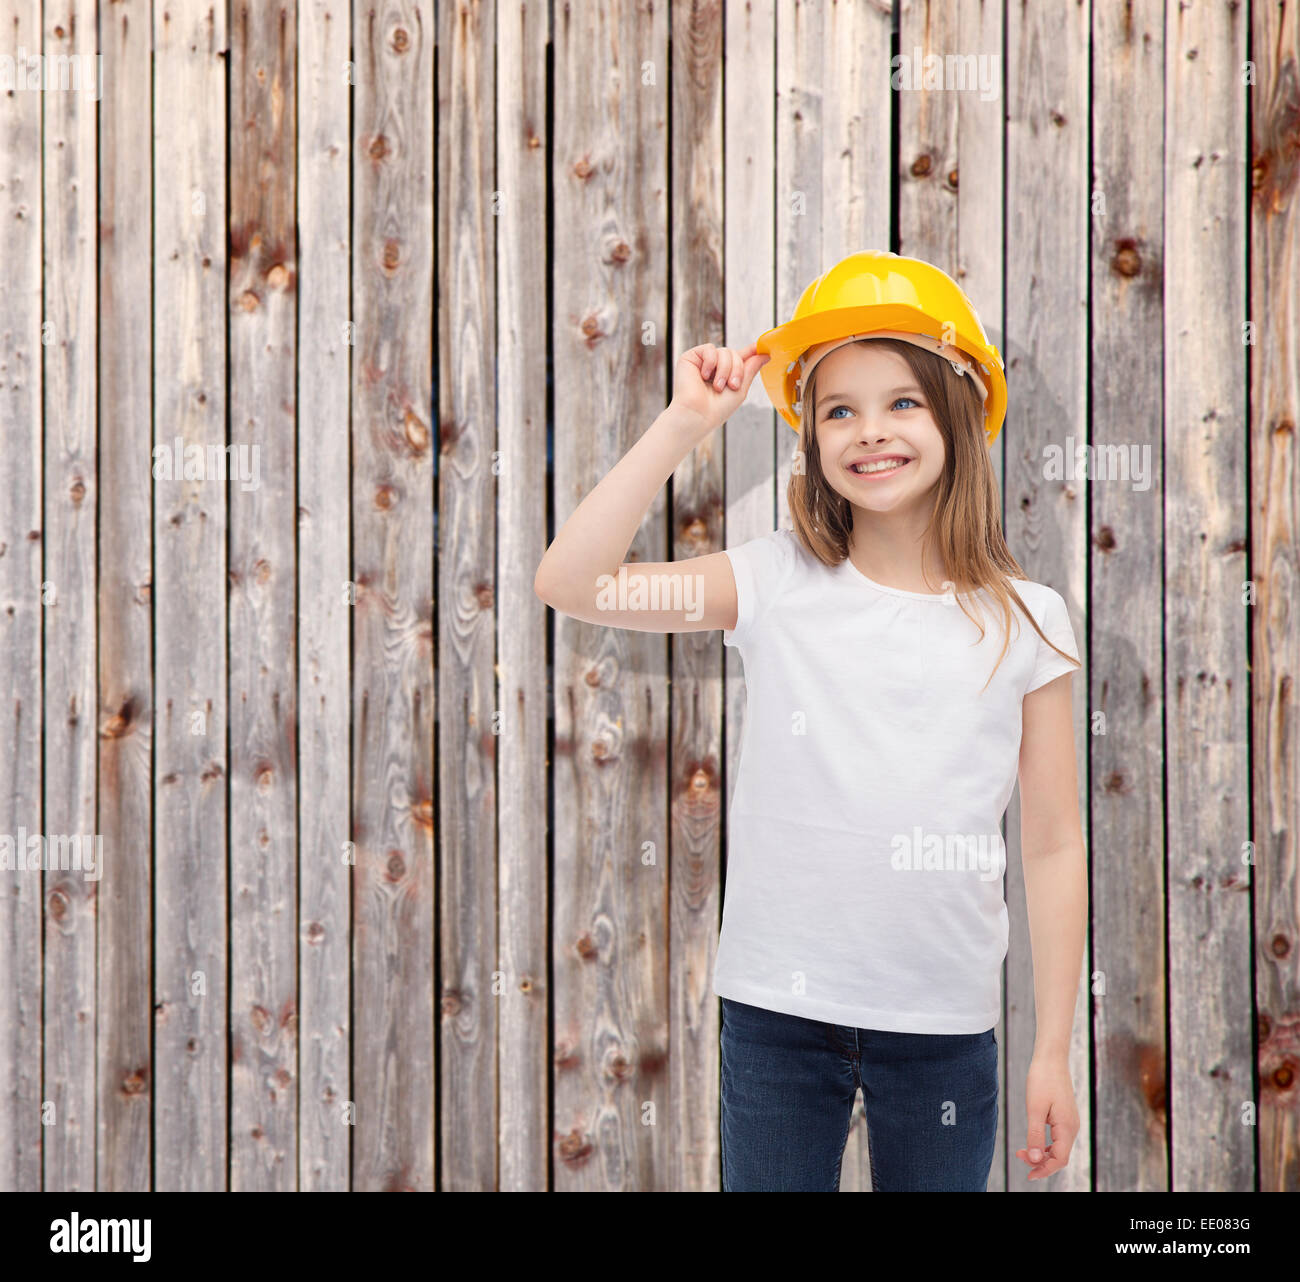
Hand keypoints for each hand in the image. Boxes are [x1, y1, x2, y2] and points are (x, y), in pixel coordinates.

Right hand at [671, 342, 768, 435]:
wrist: (698, 414)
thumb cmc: (717, 409)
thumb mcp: (741, 389)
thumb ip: (751, 369)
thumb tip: (765, 354)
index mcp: (725, 376)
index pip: (740, 359)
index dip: (751, 352)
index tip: (763, 348)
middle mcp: (714, 368)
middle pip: (734, 354)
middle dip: (737, 369)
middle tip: (733, 385)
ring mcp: (703, 362)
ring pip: (724, 351)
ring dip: (724, 369)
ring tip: (717, 386)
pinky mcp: (691, 358)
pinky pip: (709, 349)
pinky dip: (710, 362)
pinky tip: (704, 376)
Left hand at [1016, 1053, 1078, 1180]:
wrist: (1051, 1058)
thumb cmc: (1042, 1080)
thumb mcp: (1035, 1109)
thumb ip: (1035, 1136)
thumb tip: (1036, 1160)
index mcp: (1067, 1128)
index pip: (1059, 1160)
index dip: (1044, 1170)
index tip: (1028, 1175)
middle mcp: (1072, 1127)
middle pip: (1060, 1156)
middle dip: (1040, 1162)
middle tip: (1019, 1155)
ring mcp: (1070, 1121)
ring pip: (1059, 1148)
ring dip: (1042, 1153)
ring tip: (1023, 1151)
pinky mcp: (1065, 1116)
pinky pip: (1058, 1138)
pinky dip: (1046, 1144)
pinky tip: (1034, 1141)